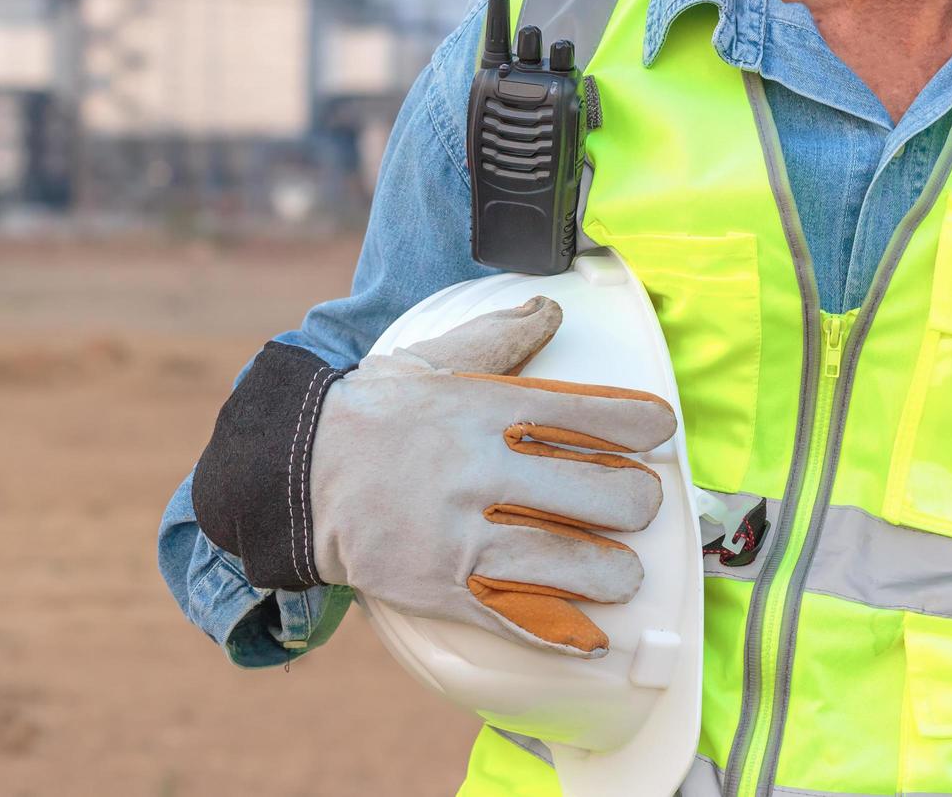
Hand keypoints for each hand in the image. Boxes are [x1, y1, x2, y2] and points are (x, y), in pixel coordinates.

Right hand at [307, 297, 675, 657]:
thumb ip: (495, 339)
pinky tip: (592, 640)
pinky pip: (515, 620)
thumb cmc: (365, 415)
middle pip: (598, 496)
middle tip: (635, 506)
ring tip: (621, 574)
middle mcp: (482, 474)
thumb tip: (551, 313)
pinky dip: (560, 635)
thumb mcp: (427, 362)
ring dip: (611, 574)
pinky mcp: (441, 588)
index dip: (641, 424)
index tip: (659, 430)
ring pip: (568, 564)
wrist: (292, 475)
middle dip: (634, 503)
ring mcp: (462, 537)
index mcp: (485, 413)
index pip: (590, 415)